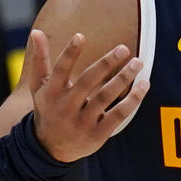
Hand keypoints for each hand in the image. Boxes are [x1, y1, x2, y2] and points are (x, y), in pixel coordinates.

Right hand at [27, 29, 149, 161]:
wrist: (50, 148)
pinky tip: (144, 85)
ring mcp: (82, 122)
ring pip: (105, 97)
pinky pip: (118, 115)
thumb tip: (36, 31)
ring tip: (138, 62)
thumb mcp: (39, 87)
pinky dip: (132, 100)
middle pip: (87, 82)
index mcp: (51, 93)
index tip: (80, 36)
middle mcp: (65, 107)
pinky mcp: (97, 134)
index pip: (60, 70)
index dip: (70, 53)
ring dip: (123, 79)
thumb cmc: (49, 108)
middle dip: (106, 64)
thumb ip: (39, 60)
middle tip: (124, 48)